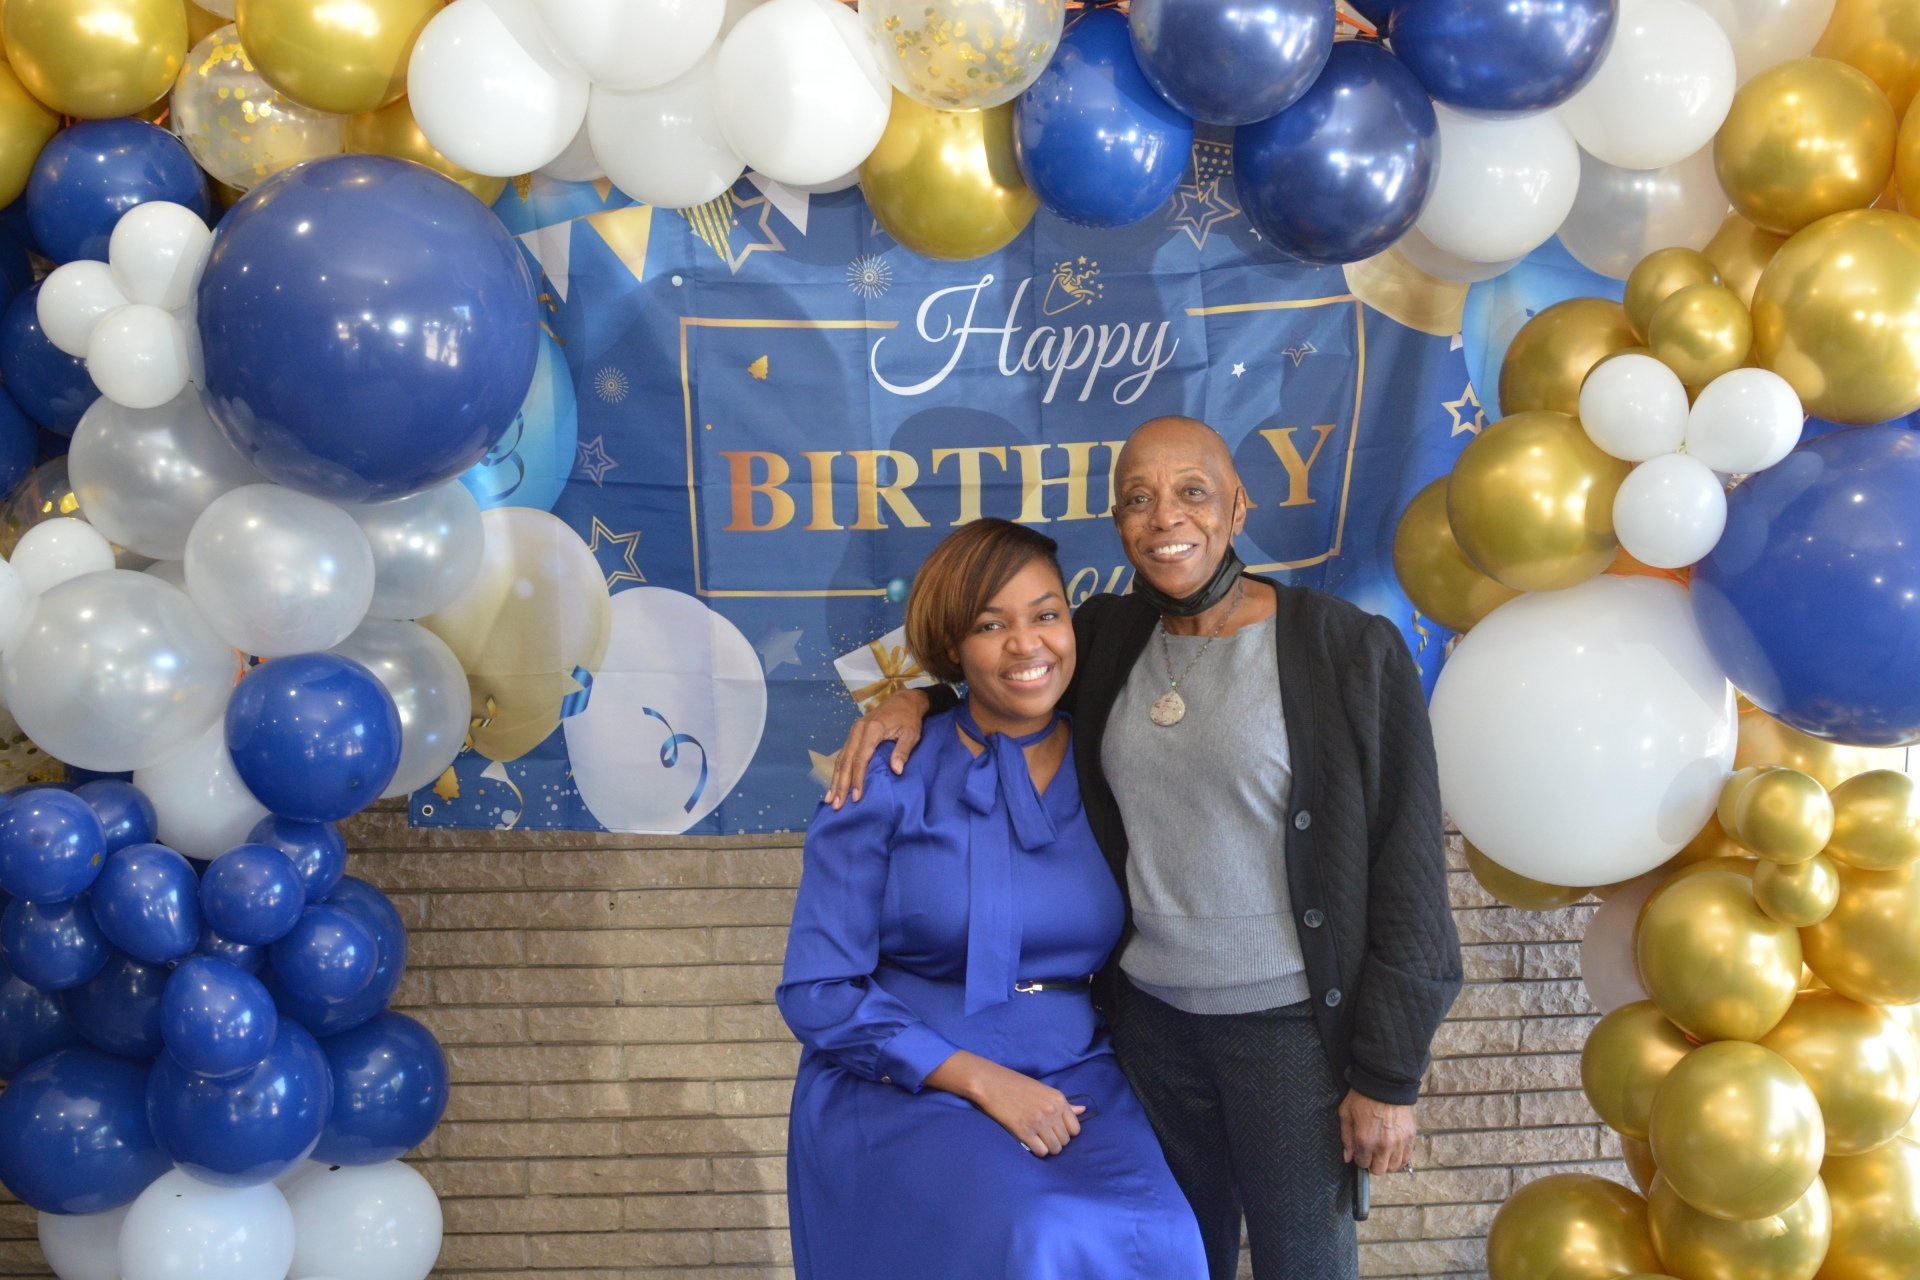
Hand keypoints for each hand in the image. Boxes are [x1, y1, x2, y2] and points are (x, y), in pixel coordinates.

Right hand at [826, 689, 930, 807]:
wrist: (903, 699)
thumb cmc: (909, 718)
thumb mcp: (911, 733)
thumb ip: (903, 751)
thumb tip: (897, 771)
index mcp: (872, 730)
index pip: (860, 759)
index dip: (857, 779)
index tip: (856, 797)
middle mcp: (858, 730)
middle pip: (846, 761)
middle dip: (841, 784)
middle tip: (836, 805)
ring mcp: (853, 731)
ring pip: (841, 758)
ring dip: (835, 779)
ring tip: (830, 799)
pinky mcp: (853, 734)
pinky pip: (843, 754)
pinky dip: (837, 770)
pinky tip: (834, 783)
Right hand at [929, 1053, 1084, 1156]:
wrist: (991, 1083)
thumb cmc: (1017, 1085)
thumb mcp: (1044, 1090)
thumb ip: (1065, 1104)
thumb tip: (1083, 1111)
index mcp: (1059, 1100)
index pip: (1075, 1129)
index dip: (1066, 1132)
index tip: (1056, 1130)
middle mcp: (1052, 1111)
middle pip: (1065, 1141)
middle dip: (1056, 1141)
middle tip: (1044, 1135)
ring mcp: (1038, 1122)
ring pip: (1054, 1148)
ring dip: (1047, 1148)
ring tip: (1038, 1140)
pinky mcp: (1024, 1131)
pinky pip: (1040, 1151)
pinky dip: (1037, 1151)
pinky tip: (1030, 1142)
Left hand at [1339, 1090, 1415, 1175]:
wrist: (1385, 1083)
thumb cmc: (1363, 1097)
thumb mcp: (1346, 1114)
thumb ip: (1346, 1138)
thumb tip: (1347, 1157)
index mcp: (1365, 1141)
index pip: (1362, 1164)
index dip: (1359, 1158)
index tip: (1360, 1151)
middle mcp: (1383, 1146)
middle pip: (1379, 1170)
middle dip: (1372, 1164)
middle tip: (1371, 1152)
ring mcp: (1398, 1143)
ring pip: (1393, 1167)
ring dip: (1386, 1162)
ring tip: (1382, 1151)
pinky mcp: (1410, 1137)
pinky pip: (1407, 1158)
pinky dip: (1400, 1158)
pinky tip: (1394, 1150)